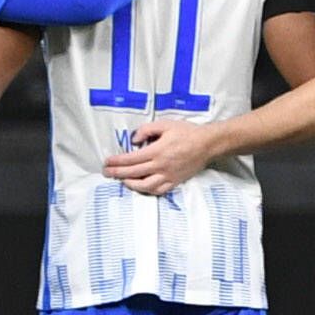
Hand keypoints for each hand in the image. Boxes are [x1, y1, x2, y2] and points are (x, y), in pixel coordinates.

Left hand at [104, 119, 227, 196]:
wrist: (207, 144)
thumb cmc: (187, 132)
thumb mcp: (165, 124)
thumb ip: (146, 130)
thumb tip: (134, 140)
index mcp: (157, 151)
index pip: (131, 159)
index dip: (116, 161)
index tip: (107, 162)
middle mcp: (161, 166)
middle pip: (134, 173)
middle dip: (117, 173)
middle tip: (106, 173)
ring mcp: (168, 175)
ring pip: (145, 185)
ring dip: (130, 184)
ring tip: (122, 180)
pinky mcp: (175, 181)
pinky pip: (158, 190)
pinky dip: (147, 190)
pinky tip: (140, 186)